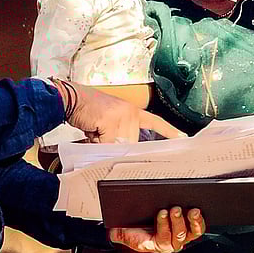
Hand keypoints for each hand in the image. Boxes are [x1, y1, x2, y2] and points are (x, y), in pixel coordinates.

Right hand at [64, 81, 183, 143]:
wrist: (71, 99)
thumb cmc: (87, 111)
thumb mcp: (108, 125)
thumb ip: (118, 137)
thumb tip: (120, 153)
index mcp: (132, 111)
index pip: (155, 121)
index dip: (169, 131)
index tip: (182, 137)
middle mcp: (131, 112)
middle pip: (132, 143)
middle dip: (116, 145)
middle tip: (101, 134)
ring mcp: (123, 116)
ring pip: (120, 145)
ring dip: (104, 144)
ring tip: (95, 130)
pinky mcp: (112, 120)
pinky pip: (108, 143)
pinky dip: (98, 142)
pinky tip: (93, 130)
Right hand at [109, 207, 205, 252]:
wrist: (141, 231)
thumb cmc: (134, 231)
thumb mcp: (123, 233)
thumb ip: (118, 234)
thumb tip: (113, 232)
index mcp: (156, 245)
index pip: (162, 239)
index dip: (163, 226)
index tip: (160, 212)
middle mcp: (171, 244)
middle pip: (178, 235)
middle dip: (176, 221)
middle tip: (174, 208)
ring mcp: (182, 238)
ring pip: (190, 233)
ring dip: (192, 222)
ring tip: (191, 211)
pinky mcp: (190, 231)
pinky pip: (197, 230)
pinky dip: (199, 221)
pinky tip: (197, 212)